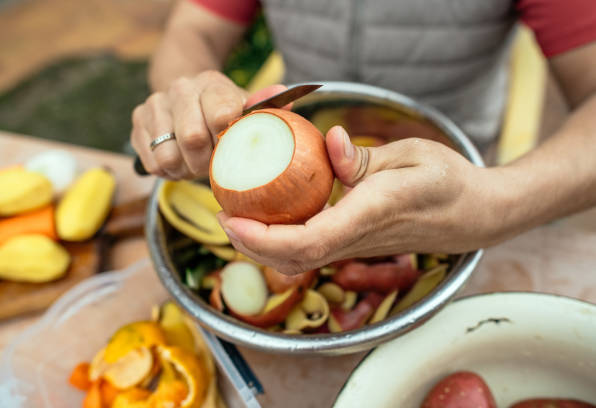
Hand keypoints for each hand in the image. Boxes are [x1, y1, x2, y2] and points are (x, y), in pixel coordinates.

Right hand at [131, 70, 285, 178]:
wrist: (186, 99)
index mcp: (212, 84)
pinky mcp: (137, 122)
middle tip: (212, 163)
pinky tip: (179, 161)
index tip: (231, 147)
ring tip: (194, 163)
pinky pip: (152, 162)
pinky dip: (168, 171)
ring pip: (168, 155)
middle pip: (193, 139)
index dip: (228, 141)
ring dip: (185, 169)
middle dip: (205, 161)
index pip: (222, 116)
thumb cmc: (225, 112)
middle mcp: (181, 89)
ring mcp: (155, 103)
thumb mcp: (247, 108)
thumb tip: (286, 94)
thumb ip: (267, 106)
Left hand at [217, 126, 502, 274]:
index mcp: (370, 214)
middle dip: (250, 245)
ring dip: (260, 245)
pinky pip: (310, 250)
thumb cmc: (446, 180)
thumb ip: (362, 157)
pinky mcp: (355, 245)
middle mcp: (358, 238)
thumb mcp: (410, 155)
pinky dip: (279, 240)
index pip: (308, 241)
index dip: (264, 239)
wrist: (474, 214)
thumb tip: (326, 140)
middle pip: (293, 259)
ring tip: (236, 215)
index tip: (232, 221)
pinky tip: (267, 218)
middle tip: (222, 214)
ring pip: (298, 260)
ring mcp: (356, 247)